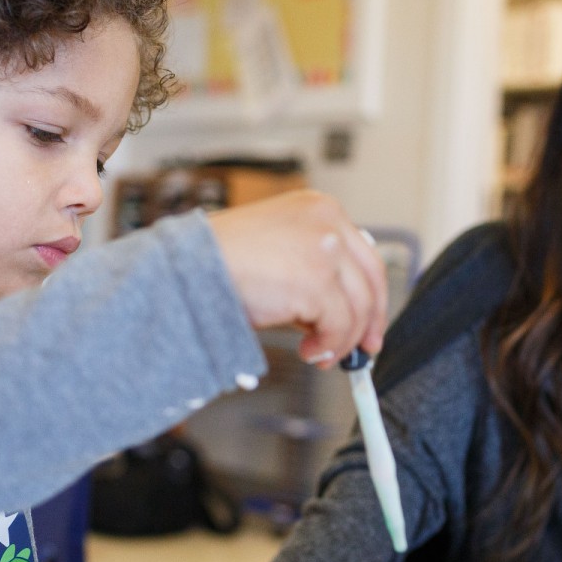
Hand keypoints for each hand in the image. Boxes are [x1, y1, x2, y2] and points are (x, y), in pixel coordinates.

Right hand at [208, 190, 387, 367]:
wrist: (190, 268)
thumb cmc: (220, 261)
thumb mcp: (278, 251)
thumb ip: (312, 271)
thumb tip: (337, 312)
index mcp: (319, 208)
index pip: (364, 255)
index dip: (370, 296)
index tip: (367, 323)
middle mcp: (327, 221)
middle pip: (371, 279)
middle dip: (367, 322)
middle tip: (360, 349)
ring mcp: (324, 248)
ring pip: (358, 307)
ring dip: (341, 340)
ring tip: (318, 353)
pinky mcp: (317, 280)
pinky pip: (339, 326)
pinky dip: (328, 346)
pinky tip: (309, 351)